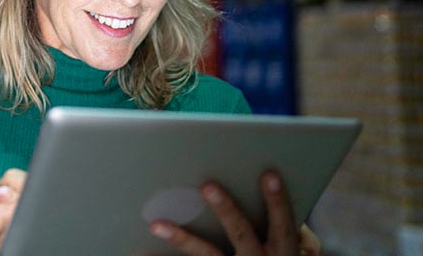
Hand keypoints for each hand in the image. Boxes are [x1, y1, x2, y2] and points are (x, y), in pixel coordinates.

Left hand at [149, 170, 320, 255]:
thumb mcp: (281, 246)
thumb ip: (268, 222)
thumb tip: (257, 177)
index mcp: (282, 251)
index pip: (282, 224)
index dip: (277, 201)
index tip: (268, 174)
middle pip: (242, 233)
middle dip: (226, 210)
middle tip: (208, 186)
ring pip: (207, 254)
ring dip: (181, 239)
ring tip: (156, 224)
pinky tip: (140, 252)